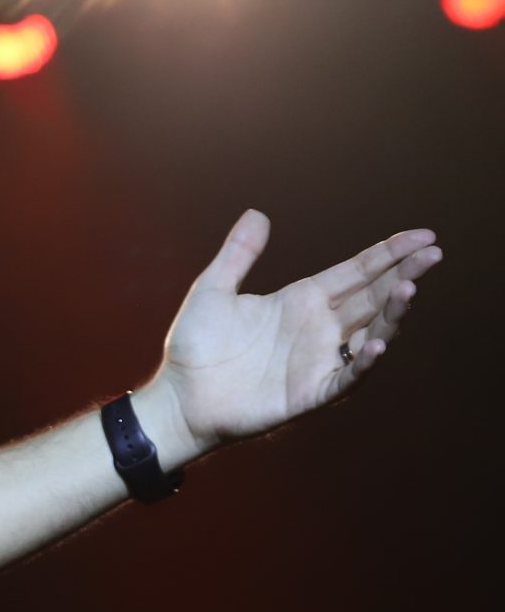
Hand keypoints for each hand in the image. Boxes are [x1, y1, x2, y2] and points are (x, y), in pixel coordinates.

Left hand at [147, 210, 440, 454]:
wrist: (177, 398)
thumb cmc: (195, 348)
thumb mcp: (213, 290)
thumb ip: (237, 254)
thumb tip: (257, 212)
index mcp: (303, 300)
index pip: (357, 271)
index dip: (390, 254)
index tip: (423, 236)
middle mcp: (319, 328)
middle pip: (373, 296)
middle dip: (404, 275)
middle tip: (434, 253)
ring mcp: (317, 360)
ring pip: (370, 333)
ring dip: (391, 314)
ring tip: (408, 289)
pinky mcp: (309, 393)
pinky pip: (346, 377)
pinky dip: (364, 363)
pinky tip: (376, 344)